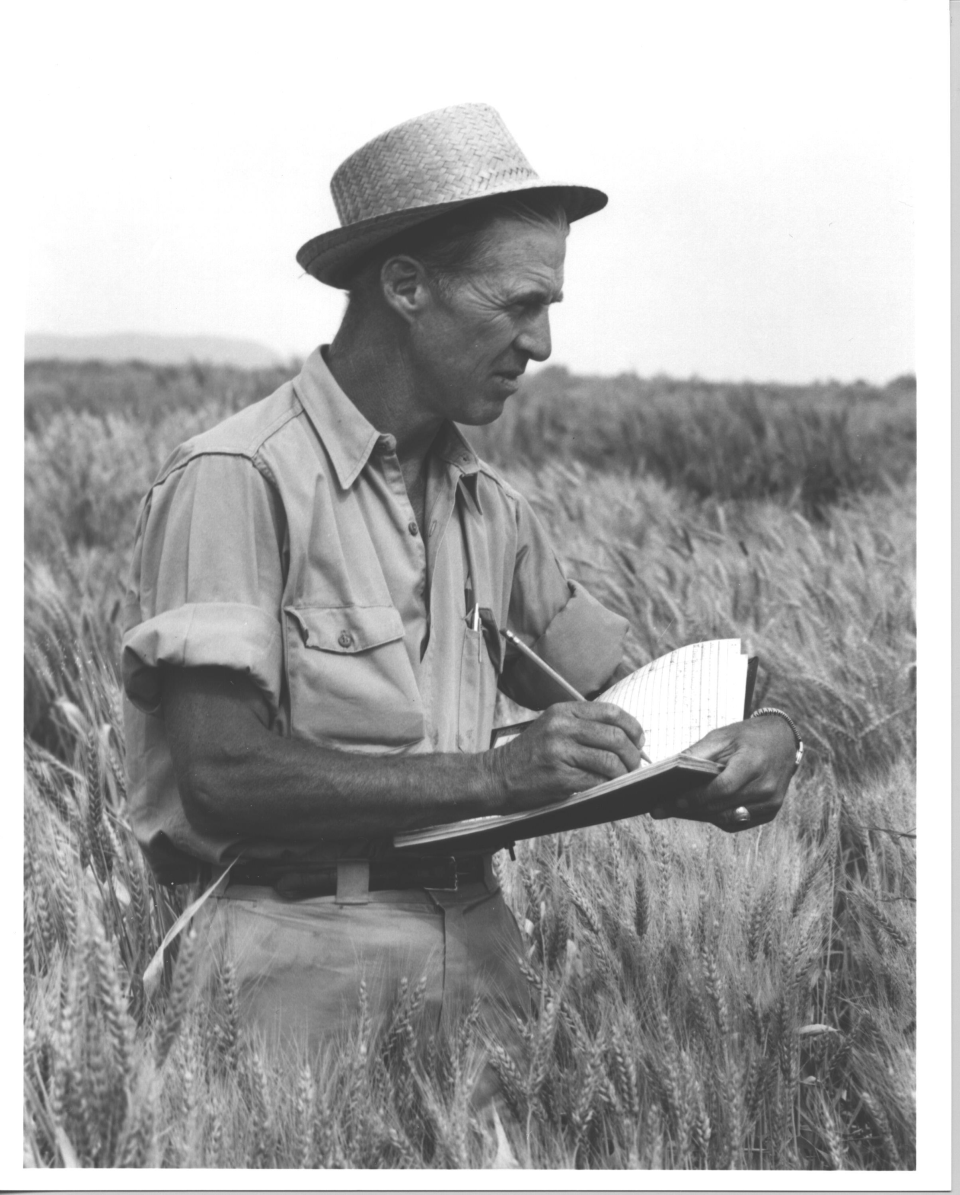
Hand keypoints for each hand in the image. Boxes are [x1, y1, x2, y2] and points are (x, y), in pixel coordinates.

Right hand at [487, 702, 645, 812]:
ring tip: (624, 777)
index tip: (638, 740)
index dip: (632, 726)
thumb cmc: (531, 755)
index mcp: (563, 711)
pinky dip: (608, 786)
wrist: (498, 776)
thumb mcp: (553, 727)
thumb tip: (627, 739)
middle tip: (635, 764)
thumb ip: (584, 727)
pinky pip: (597, 781)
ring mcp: (560, 752)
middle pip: (615, 737)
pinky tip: (607, 787)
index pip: (611, 712)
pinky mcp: (560, 777)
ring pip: (610, 761)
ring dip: (624, 772)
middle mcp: (561, 727)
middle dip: (633, 754)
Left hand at [651, 715, 795, 831]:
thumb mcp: (722, 736)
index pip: (722, 788)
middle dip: (688, 810)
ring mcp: (770, 803)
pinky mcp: (770, 812)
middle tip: (659, 810)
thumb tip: (668, 770)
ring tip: (671, 811)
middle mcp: (766, 787)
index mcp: (754, 763)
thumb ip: (698, 753)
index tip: (672, 801)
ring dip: (699, 815)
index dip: (697, 797)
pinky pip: (736, 822)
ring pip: (726, 818)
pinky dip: (715, 817)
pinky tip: (695, 811)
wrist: (782, 741)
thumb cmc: (747, 736)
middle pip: (721, 806)